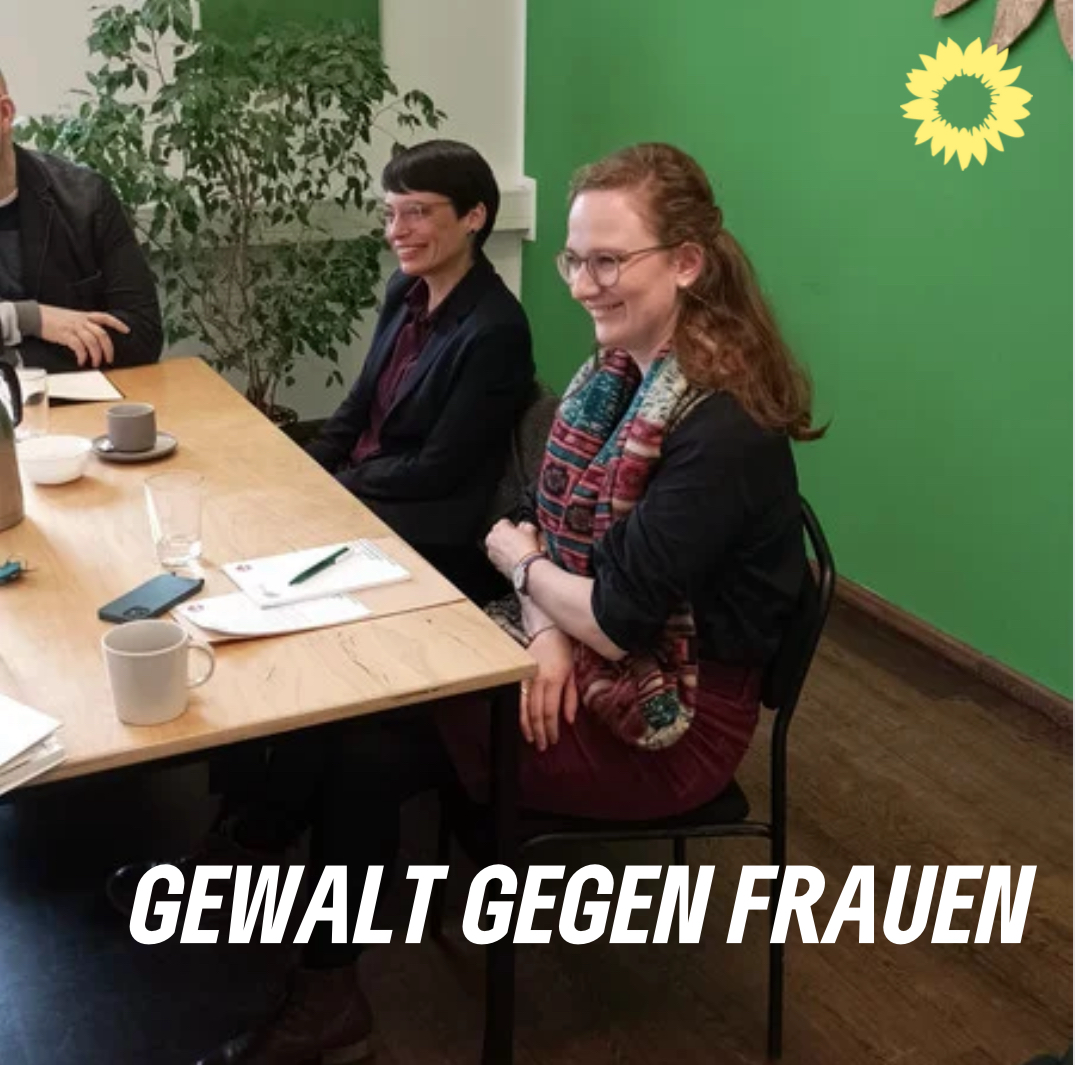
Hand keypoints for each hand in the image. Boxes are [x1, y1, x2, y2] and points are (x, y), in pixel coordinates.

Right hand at [39, 305, 128, 367]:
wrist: (35, 315)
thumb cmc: (53, 318)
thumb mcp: (72, 317)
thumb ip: (84, 324)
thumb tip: (94, 337)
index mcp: (85, 316)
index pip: (105, 317)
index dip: (117, 323)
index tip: (127, 330)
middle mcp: (82, 321)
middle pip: (102, 334)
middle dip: (108, 349)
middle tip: (109, 359)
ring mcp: (74, 327)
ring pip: (92, 342)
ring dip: (96, 355)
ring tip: (95, 363)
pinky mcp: (65, 335)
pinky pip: (79, 347)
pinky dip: (82, 356)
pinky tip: (82, 361)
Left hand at [485, 518, 540, 579]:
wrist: (526, 567)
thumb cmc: (527, 549)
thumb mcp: (530, 529)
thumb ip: (525, 525)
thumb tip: (524, 526)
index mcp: (498, 528)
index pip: (505, 522)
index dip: (514, 526)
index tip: (519, 531)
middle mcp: (491, 539)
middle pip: (499, 535)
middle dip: (507, 537)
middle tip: (519, 541)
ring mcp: (491, 552)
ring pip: (498, 546)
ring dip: (506, 547)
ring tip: (518, 551)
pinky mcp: (494, 563)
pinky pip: (499, 557)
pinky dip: (505, 557)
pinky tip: (516, 559)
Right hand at [519, 628, 577, 751]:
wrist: (549, 632)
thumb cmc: (564, 653)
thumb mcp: (573, 674)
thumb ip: (571, 698)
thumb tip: (569, 720)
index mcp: (554, 680)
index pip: (550, 711)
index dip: (551, 729)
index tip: (554, 740)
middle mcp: (538, 680)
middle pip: (536, 713)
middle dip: (539, 732)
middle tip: (542, 746)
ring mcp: (527, 678)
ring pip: (523, 707)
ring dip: (527, 726)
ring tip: (531, 739)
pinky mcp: (520, 676)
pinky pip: (517, 698)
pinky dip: (518, 713)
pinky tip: (521, 723)